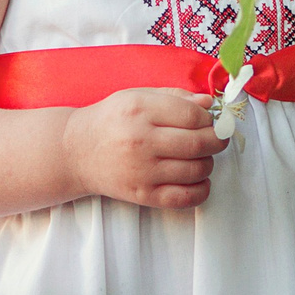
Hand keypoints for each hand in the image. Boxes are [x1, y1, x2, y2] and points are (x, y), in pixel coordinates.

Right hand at [62, 89, 227, 209]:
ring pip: (197, 170)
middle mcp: (141, 140)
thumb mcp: (139, 96)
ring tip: (200, 157)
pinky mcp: (143, 195)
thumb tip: (210, 104)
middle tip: (217, 139)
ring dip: (208, 163)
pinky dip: (201, 190)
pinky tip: (198, 180)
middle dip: (218, 140)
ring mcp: (142, 171)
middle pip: (199, 143)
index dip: (210, 118)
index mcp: (141, 109)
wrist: (76, 151)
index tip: (210, 120)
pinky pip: (185, 198)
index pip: (193, 115)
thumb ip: (176, 97)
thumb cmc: (112, 120)